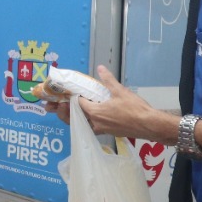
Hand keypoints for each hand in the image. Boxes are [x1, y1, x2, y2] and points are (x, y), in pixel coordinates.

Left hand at [57, 66, 173, 142]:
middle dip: (63, 111)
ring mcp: (101, 130)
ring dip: (73, 117)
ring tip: (67, 110)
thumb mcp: (120, 91)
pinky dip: (85, 121)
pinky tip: (87, 116)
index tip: (69, 91)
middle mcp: (95, 123)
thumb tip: (100, 68)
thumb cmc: (135, 108)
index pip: (78, 103)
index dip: (73, 97)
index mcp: (95, 112)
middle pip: (74, 117)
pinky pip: (91, 127)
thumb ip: (108, 80)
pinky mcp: (107, 133)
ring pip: (81, 124)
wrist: (149, 125)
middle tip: (52, 106)